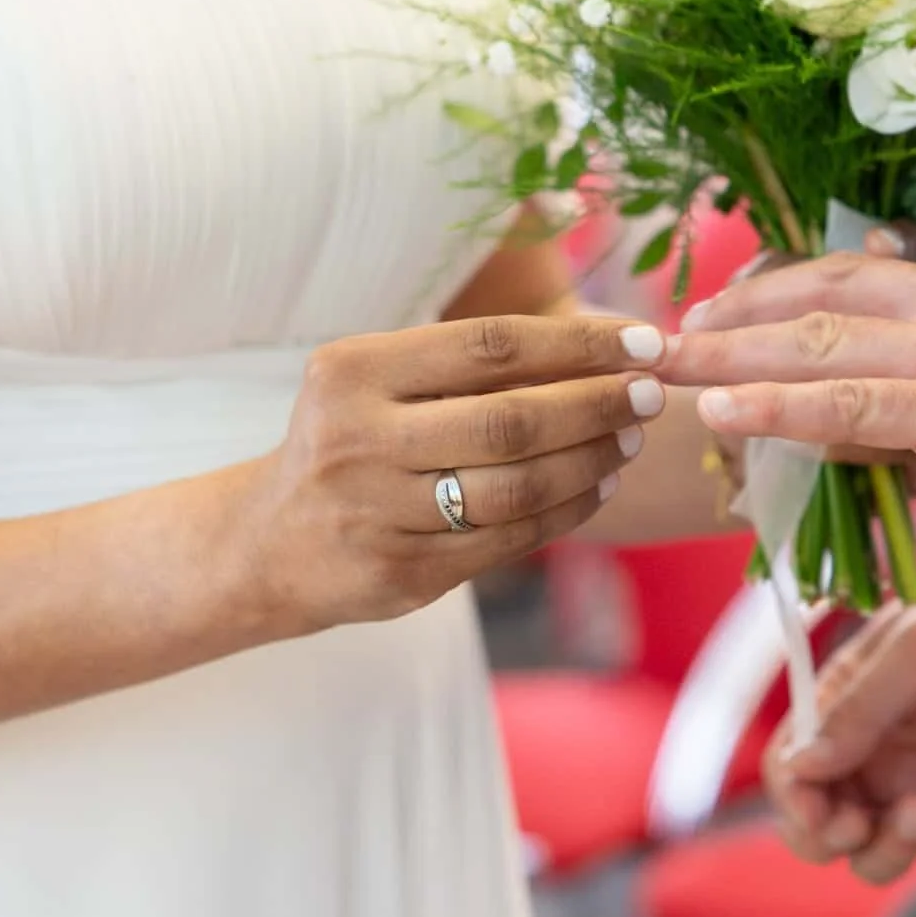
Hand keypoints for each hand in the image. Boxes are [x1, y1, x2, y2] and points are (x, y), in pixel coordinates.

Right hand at [236, 315, 665, 629]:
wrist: (264, 544)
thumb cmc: (347, 441)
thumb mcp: (374, 381)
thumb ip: (466, 363)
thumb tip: (598, 342)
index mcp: (353, 371)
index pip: (490, 346)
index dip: (577, 343)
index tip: (642, 340)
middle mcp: (359, 441)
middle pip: (510, 419)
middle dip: (597, 404)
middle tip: (650, 395)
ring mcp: (379, 515)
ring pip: (517, 487)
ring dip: (591, 461)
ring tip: (629, 440)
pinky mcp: (403, 576)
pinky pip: (509, 540)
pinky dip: (567, 510)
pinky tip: (598, 487)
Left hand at [663, 250, 915, 541]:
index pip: (869, 280)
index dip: (796, 288)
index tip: (742, 302)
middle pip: (827, 294)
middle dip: (743, 308)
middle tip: (680, 324)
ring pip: (822, 342)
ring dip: (734, 352)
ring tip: (671, 361)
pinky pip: (850, 404)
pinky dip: (778, 405)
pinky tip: (724, 406)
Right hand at [764, 547, 915, 888]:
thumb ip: (861, 707)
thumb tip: (799, 768)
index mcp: (852, 707)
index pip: (792, 766)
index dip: (792, 795)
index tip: (816, 803)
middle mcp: (883, 757)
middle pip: (821, 829)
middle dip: (825, 840)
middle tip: (857, 822)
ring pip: (877, 859)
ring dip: (887, 851)